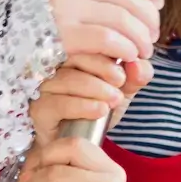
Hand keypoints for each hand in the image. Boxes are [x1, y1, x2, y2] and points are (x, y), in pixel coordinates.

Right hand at [29, 55, 153, 148]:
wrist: (80, 142)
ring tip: (115, 99)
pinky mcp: (39, 110)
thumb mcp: (123, 89)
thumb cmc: (99, 108)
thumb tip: (140, 64)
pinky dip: (84, 106)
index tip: (128, 63)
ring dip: (97, 89)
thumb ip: (135, 75)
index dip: (110, 49)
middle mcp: (53, 66)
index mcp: (72, 52)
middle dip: (104, 68)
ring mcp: (44, 88)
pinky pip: (60, 104)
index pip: (87, 39)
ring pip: (68, 79)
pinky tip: (101, 110)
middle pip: (76, 55)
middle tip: (121, 83)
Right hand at [47, 0, 162, 64]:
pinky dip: (126, 47)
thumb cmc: (40, 27)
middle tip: (153, 35)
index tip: (159, 1)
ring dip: (141, 36)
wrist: (1, 48)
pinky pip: (109, 38)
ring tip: (144, 50)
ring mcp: (65, 8)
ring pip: (123, 17)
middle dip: (149, 17)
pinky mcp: (64, 34)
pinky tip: (129, 56)